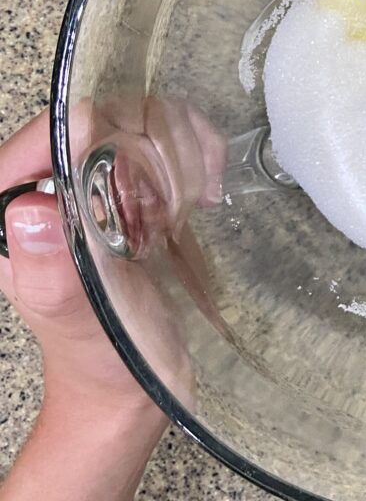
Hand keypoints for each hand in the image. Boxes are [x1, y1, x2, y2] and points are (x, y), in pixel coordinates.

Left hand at [0, 100, 226, 500]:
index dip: (97, 135)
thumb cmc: (103, 358)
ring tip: (194, 198)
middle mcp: (47, 190)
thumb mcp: (79, 323)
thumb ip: (51, 273)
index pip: (48, 135)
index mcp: (11, 212)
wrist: (134, 385)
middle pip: (99, 119)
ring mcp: (91, 189)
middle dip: (148, 146)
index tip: (144, 171)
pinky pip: (162, 144)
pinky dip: (195, 155)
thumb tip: (32, 211)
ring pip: (137, 123)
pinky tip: (205, 194)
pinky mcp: (128, 194)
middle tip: (171, 202)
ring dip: (178, 149)